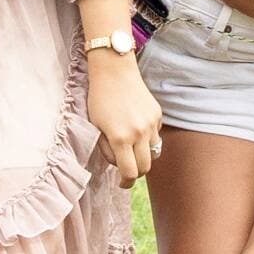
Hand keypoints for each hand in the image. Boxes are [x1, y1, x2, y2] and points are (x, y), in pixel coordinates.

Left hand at [85, 51, 163, 183]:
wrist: (114, 71)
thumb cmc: (99, 98)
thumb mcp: (95, 127)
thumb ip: (106, 149)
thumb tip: (117, 165)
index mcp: (120, 138)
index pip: (130, 172)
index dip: (126, 182)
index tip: (122, 183)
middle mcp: (139, 133)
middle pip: (145, 167)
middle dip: (136, 173)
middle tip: (127, 170)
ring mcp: (151, 124)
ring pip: (154, 153)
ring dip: (144, 156)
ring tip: (132, 149)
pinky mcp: (158, 115)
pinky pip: (156, 136)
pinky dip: (148, 139)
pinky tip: (136, 129)